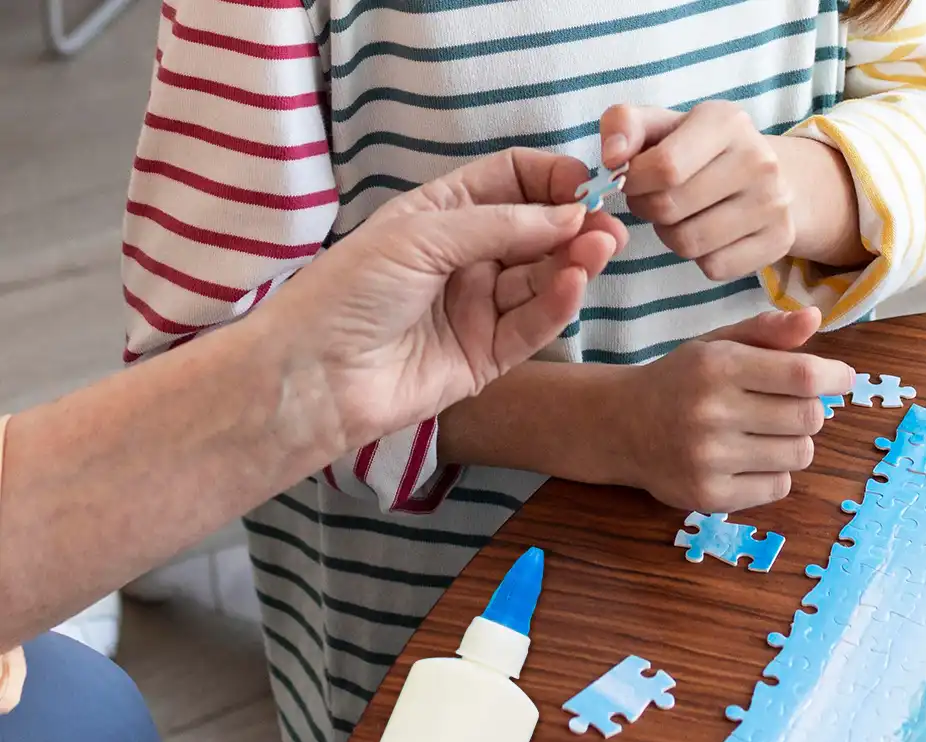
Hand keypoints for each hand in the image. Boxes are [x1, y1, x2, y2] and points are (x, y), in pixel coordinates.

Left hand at [259, 148, 627, 452]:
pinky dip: (557, 305)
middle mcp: (466, 257)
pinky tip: (573, 284)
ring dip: (573, 263)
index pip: (512, 182)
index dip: (550, 180)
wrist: (314, 377)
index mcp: (443, 214)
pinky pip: (533, 325)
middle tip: (611, 227)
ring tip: (599, 251)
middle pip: (537, 232)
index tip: (586, 185)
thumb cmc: (349, 291)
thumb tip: (572, 213)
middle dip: (575, 226)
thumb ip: (501, 224)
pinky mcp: (489, 356)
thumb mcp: (422, 236)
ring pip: (542, 279)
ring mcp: (479, 307)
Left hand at [600, 102, 797, 280]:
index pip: (664, 167)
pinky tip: (707, 234)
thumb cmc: (702, 149)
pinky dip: (701, 257)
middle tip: (653, 199)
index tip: (632, 180)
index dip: (634, 182)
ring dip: (670, 235)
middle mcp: (759, 161)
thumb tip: (612, 158)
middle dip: (647, 208)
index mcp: (727, 122)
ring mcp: (774, 204)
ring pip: (689, 243)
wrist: (775, 175)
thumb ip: (625, 125)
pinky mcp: (779, 241)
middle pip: (670, 208)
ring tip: (679, 216)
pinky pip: (715, 267)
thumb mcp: (664, 123)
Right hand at [613, 308, 853, 510]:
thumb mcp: (718, 345)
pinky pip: (779, 486)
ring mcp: (709, 459)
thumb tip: (814, 317)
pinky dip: (774, 473)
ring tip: (765, 433)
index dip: (835, 377)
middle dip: (810, 410)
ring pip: (800, 454)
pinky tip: (748, 459)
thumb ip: (767, 331)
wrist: (621, 426)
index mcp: (717, 367)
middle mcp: (711, 413)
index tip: (842, 378)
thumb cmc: (682, 380)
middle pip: (809, 418)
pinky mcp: (710, 496)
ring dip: (794, 442)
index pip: (802, 376)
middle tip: (790, 405)